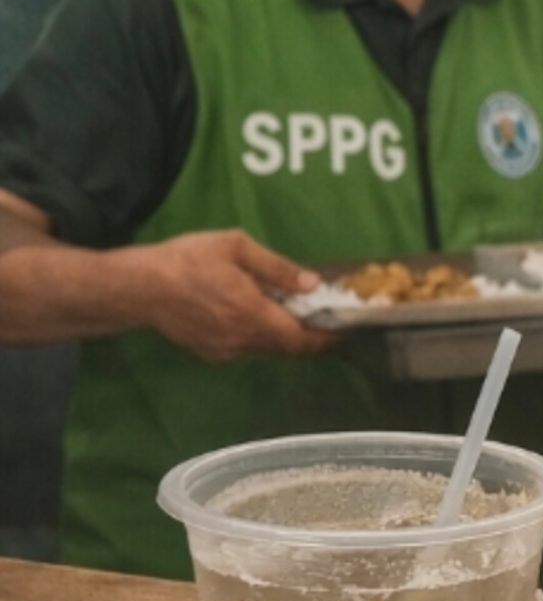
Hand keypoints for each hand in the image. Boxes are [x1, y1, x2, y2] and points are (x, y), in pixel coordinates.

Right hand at [126, 231, 336, 362]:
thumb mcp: (236, 248)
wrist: (135, 287)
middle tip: (329, 321)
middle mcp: (242, 341)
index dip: (328, 339)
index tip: (348, 332)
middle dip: (311, 338)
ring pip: (267, 349)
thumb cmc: (186, 261)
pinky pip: (246, 348)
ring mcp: (224, 350)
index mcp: (253, 316)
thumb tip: (313, 283)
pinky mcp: (208, 352)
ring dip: (286, 337)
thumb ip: (277, 268)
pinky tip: (262, 317)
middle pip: (288, 348)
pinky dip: (262, 336)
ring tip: (299, 316)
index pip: (302, 339)